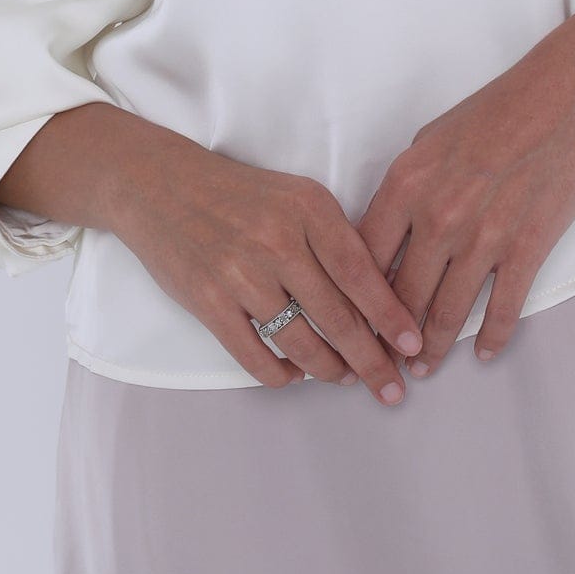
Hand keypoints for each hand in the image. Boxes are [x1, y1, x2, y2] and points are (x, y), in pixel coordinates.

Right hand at [101, 122, 427, 402]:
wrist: (161, 186)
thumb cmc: (239, 195)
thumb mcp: (296, 197)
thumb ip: (334, 238)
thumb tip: (376, 299)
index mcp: (308, 209)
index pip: (361, 273)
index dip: (390, 315)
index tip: (412, 345)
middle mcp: (278, 241)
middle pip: (337, 316)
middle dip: (371, 359)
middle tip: (391, 387)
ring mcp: (241, 274)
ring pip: (300, 341)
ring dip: (329, 369)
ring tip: (346, 378)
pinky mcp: (209, 302)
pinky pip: (255, 356)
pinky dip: (281, 374)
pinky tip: (295, 374)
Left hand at [355, 40, 574, 375]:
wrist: (563, 97)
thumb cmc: (496, 110)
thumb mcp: (430, 140)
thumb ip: (406, 190)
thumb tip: (389, 235)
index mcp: (406, 185)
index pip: (365, 259)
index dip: (355, 299)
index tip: (353, 322)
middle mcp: (437, 216)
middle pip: (401, 296)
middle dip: (389, 337)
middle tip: (384, 359)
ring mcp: (482, 237)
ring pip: (446, 312)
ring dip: (433, 347)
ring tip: (425, 366)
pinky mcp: (525, 248)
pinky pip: (501, 308)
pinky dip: (492, 337)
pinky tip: (485, 352)